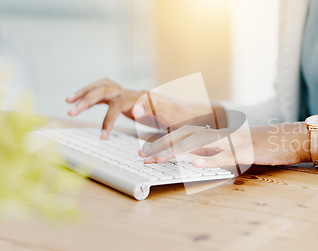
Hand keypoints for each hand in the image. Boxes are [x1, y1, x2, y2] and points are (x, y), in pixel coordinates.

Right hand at [66, 78, 227, 139]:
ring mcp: (133, 94)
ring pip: (104, 86)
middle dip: (87, 100)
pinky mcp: (130, 98)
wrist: (192, 115)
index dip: (109, 119)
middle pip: (107, 90)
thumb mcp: (175, 129)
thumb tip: (135, 112)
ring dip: (85, 93)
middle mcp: (138, 93)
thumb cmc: (184, 124)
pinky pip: (108, 92)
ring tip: (68, 102)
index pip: (119, 104)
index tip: (101, 136)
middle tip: (71, 110)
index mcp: (147, 99)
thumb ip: (157, 124)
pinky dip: (93, 94)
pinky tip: (80, 101)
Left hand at [139, 122, 317, 167]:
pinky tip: (195, 165)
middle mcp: (222, 134)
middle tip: (142, 155)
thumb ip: (215, 151)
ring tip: (157, 159)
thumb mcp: (234, 148)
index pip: (186, 133)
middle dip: (162, 145)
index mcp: (218, 133)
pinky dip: (210, 160)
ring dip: (176, 151)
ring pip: (200, 144)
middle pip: (186, 136)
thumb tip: (195, 158)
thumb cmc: (262, 145)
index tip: (146, 148)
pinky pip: (226, 156)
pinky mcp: (246, 151)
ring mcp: (233, 141)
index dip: (165, 139)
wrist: (288, 138)